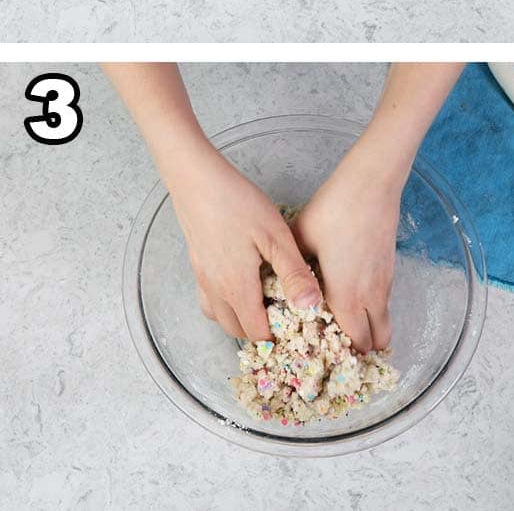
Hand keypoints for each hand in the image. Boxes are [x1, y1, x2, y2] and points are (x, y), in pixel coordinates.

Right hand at [172, 148, 322, 341]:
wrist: (197, 181)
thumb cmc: (239, 204)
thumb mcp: (276, 237)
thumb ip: (293, 274)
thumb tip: (310, 307)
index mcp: (237, 288)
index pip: (257, 332)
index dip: (278, 337)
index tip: (298, 329)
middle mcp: (215, 290)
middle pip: (236, 330)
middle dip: (260, 332)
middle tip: (286, 319)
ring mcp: (202, 279)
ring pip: (219, 317)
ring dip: (240, 319)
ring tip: (266, 304)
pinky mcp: (197, 265)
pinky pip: (209, 299)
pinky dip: (225, 304)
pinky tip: (242, 284)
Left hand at [293, 147, 407, 352]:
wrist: (372, 184)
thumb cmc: (334, 210)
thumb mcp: (299, 241)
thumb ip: (289, 271)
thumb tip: (270, 287)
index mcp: (346, 296)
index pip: (352, 342)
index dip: (340, 356)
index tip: (323, 358)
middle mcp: (371, 295)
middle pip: (377, 341)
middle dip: (360, 351)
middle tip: (338, 349)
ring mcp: (385, 281)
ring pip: (385, 322)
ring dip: (370, 331)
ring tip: (346, 329)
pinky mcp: (390, 267)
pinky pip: (384, 302)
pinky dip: (374, 310)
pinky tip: (353, 297)